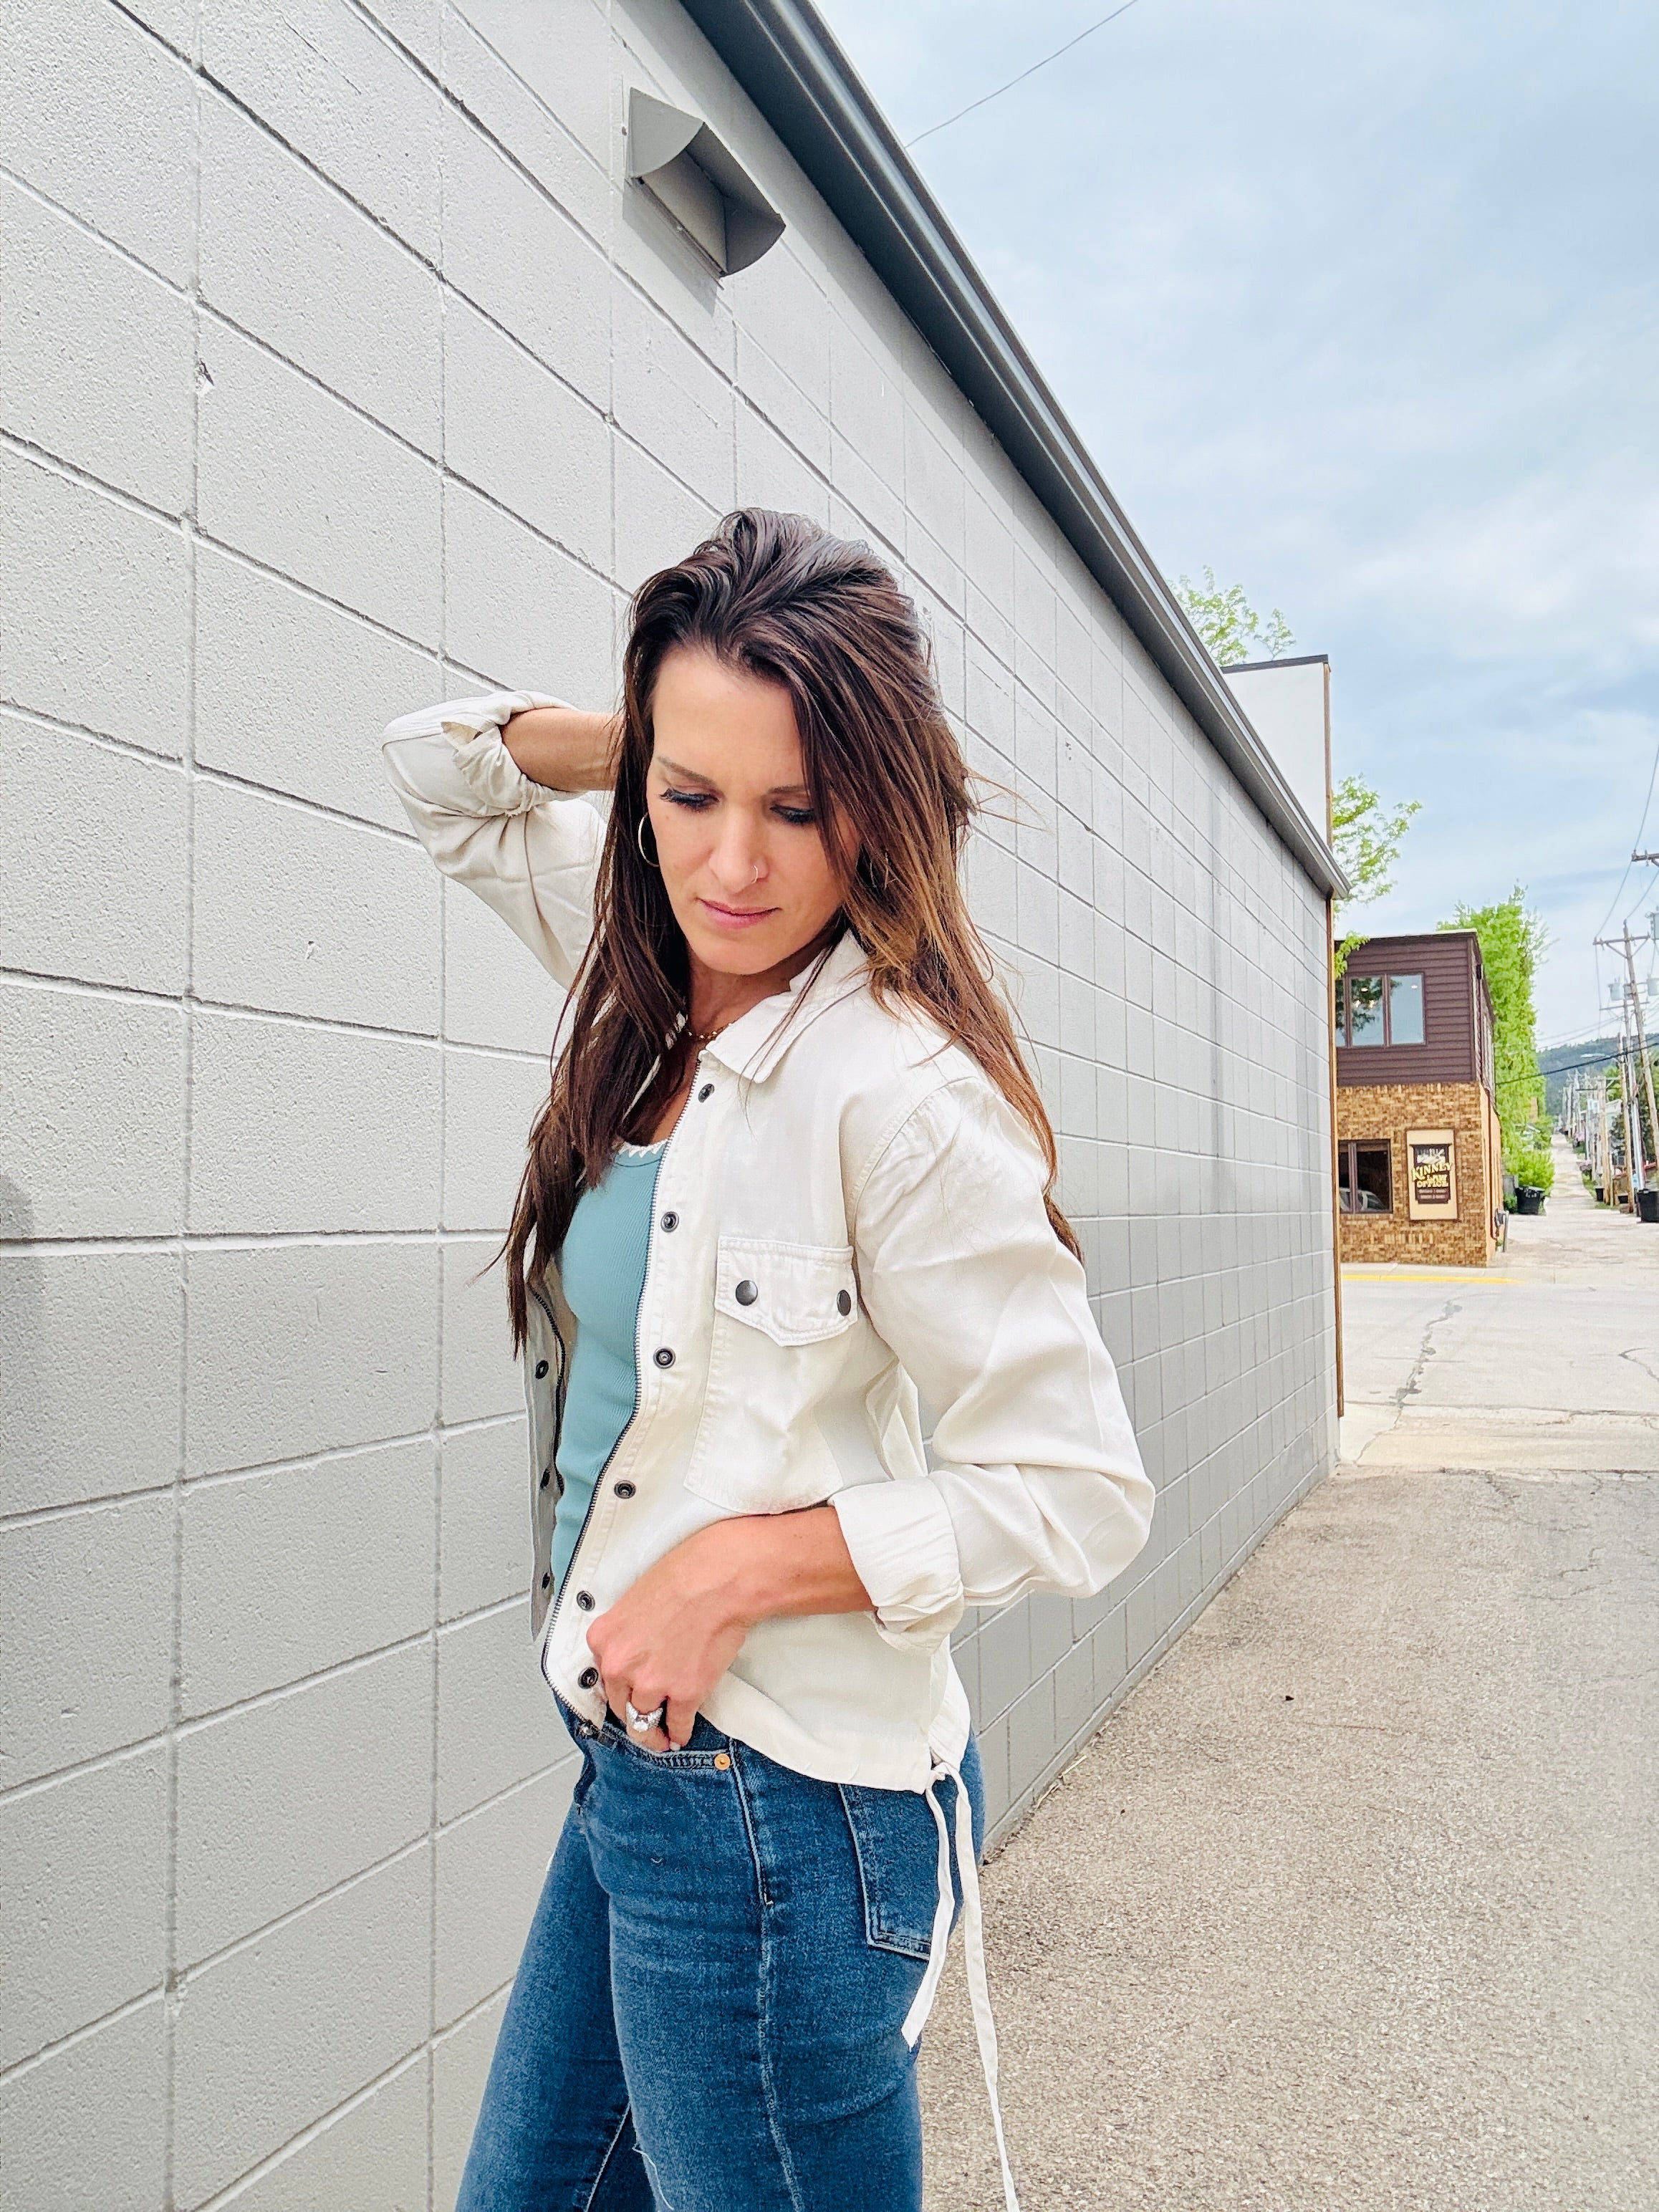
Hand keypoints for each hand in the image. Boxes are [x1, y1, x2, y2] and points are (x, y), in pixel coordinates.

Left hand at [586, 1521, 755, 1750]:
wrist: (721, 1581)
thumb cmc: (686, 1577)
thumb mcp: (636, 1600)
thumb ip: (628, 1632)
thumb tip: (636, 1650)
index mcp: (604, 1639)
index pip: (603, 1676)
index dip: (618, 1687)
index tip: (625, 1696)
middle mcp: (620, 1666)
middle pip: (620, 1705)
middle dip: (632, 1713)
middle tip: (641, 1721)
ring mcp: (652, 1684)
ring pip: (643, 1723)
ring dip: (652, 1733)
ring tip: (660, 1737)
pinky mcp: (685, 1695)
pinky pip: (678, 1725)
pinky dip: (680, 1733)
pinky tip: (680, 1735)